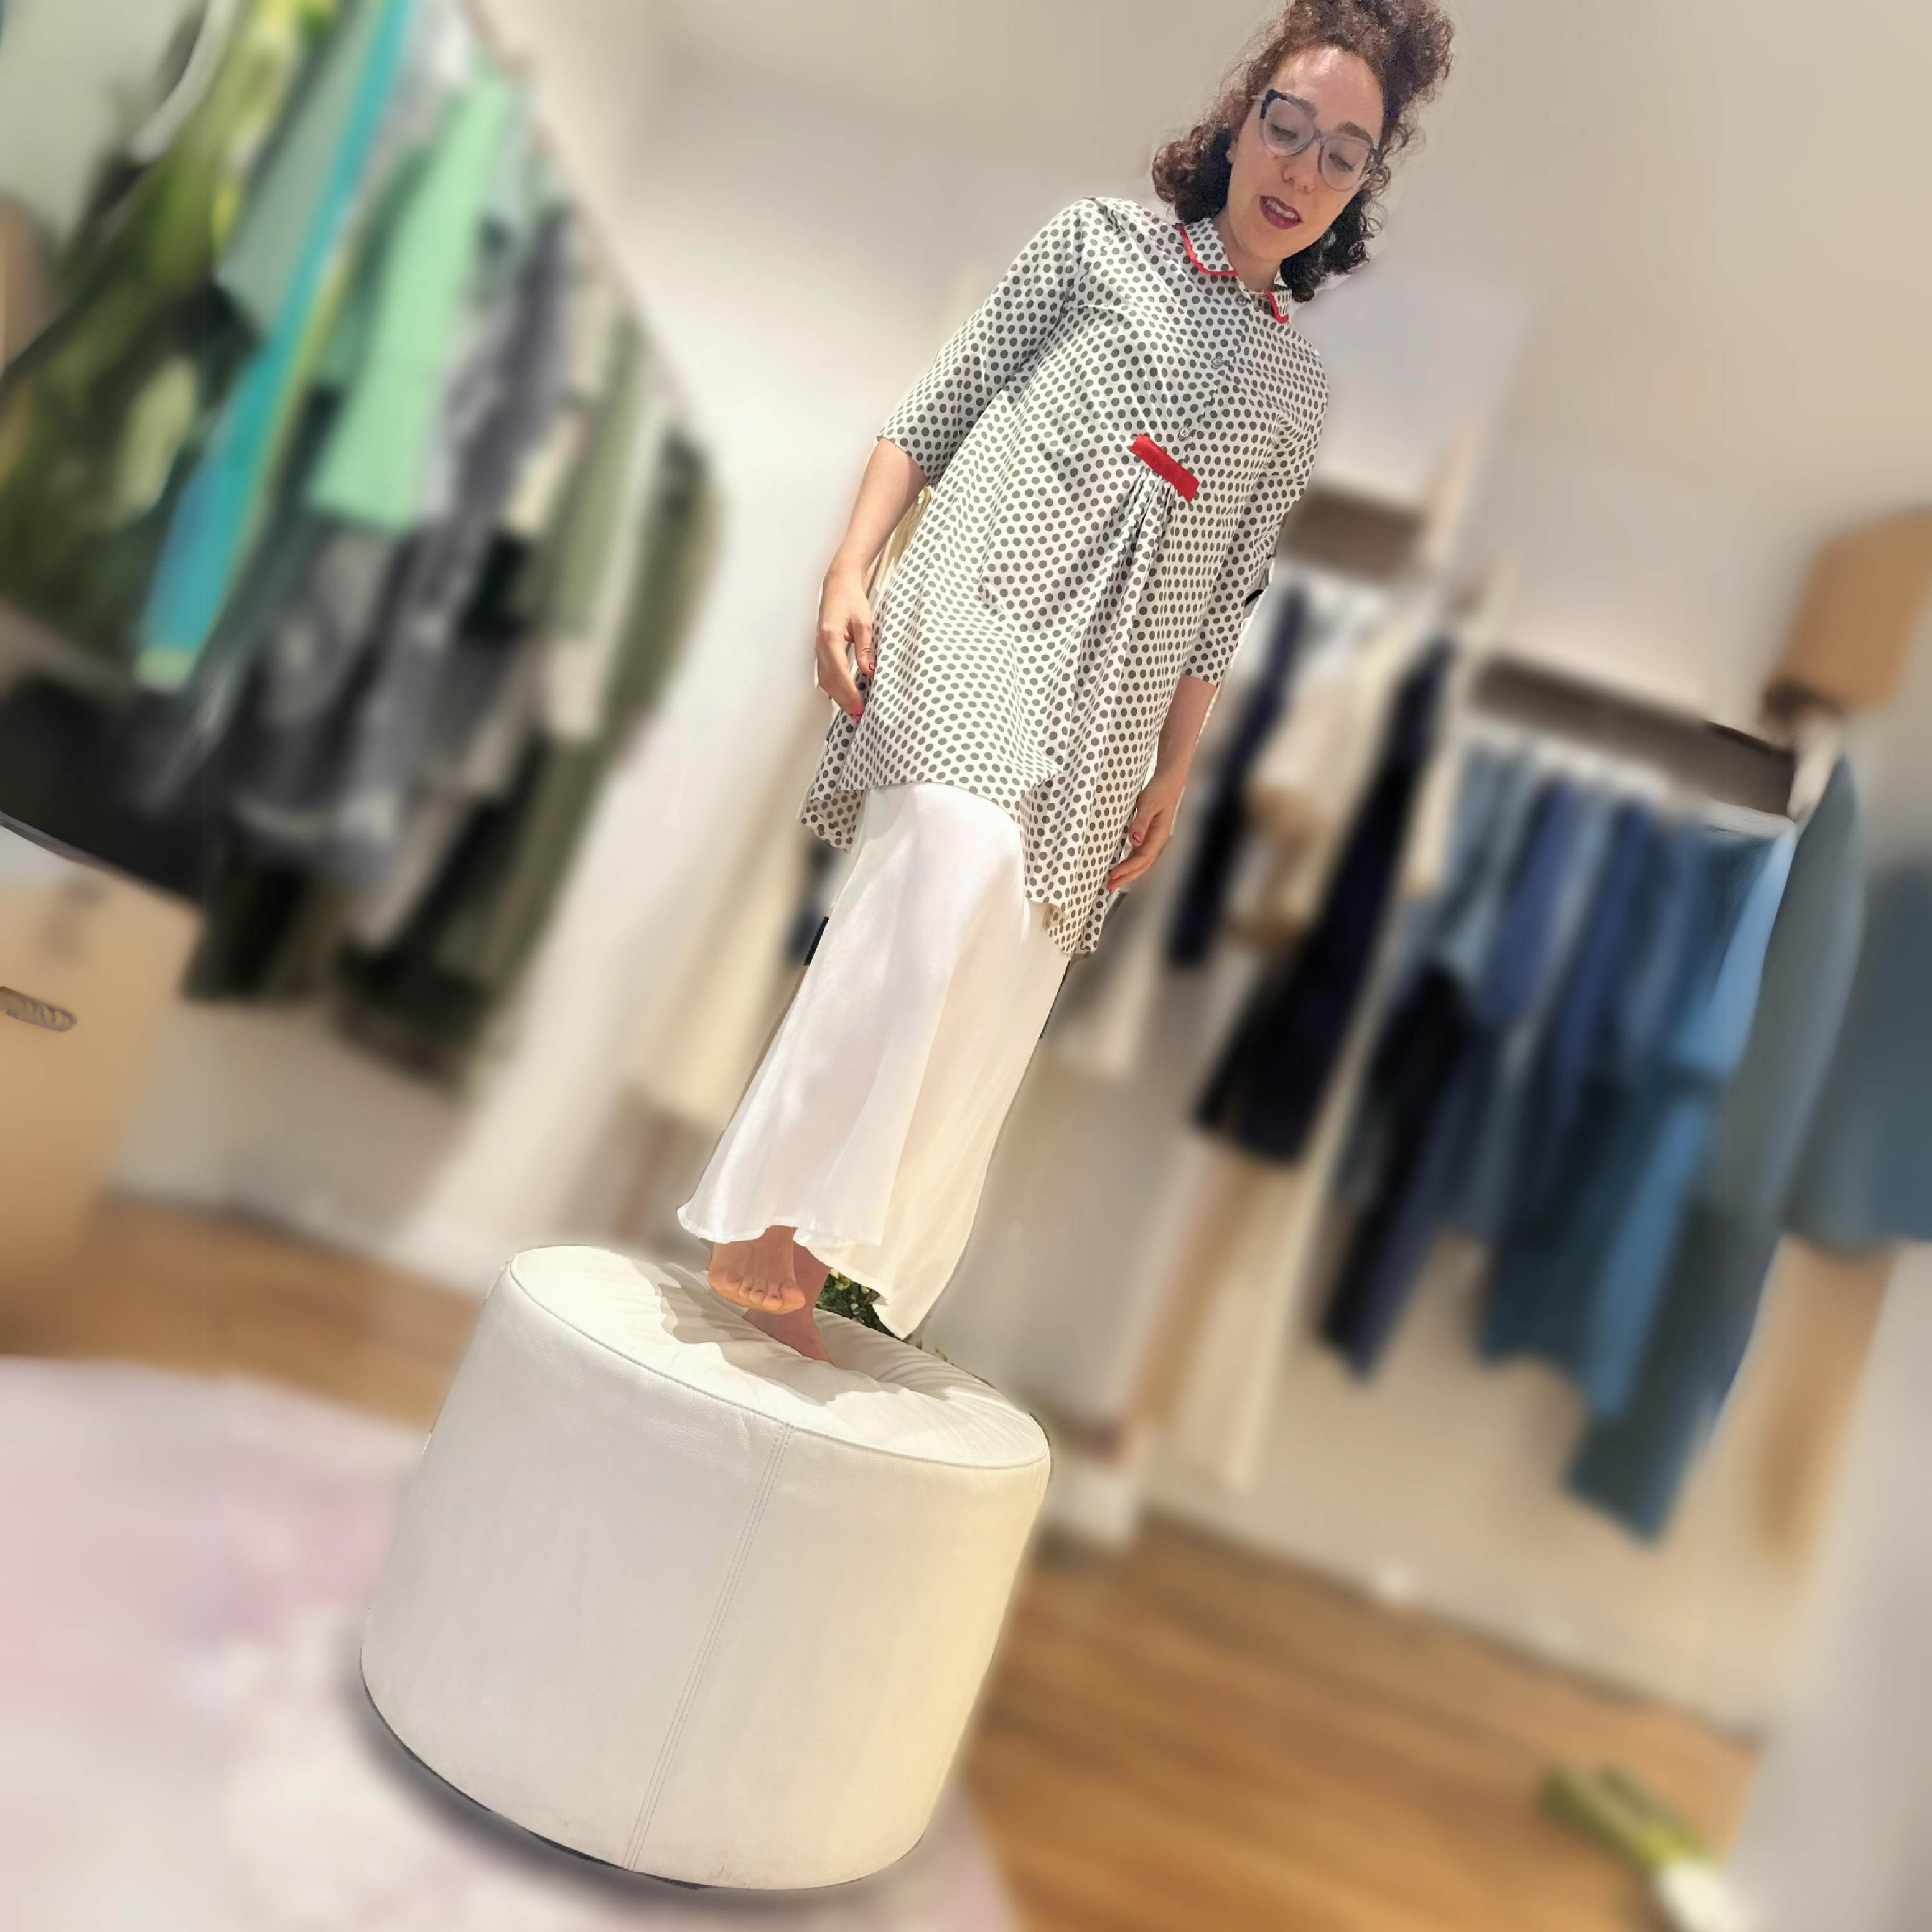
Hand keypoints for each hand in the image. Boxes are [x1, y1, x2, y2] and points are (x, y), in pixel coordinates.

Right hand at [814, 565, 874, 720]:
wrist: (838, 585)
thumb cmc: (850, 599)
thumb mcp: (864, 622)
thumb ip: (866, 648)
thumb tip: (869, 671)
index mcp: (830, 638)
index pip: (839, 672)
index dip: (849, 692)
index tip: (859, 706)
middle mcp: (820, 646)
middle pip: (830, 681)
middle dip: (844, 701)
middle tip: (859, 717)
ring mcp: (819, 649)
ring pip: (826, 681)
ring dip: (839, 698)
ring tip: (854, 712)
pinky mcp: (822, 651)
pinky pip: (826, 675)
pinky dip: (836, 689)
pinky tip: (846, 697)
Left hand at [1107, 766, 1187, 890]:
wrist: (1169, 779)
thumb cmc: (1159, 790)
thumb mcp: (1148, 803)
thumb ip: (1141, 821)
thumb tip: (1134, 841)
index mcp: (1158, 835)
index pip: (1142, 858)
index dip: (1128, 868)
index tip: (1113, 874)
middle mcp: (1157, 840)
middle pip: (1142, 865)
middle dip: (1126, 877)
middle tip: (1109, 887)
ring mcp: (1153, 838)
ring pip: (1141, 861)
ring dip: (1128, 872)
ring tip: (1112, 882)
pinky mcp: (1148, 834)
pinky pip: (1139, 853)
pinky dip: (1129, 862)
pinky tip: (1120, 866)